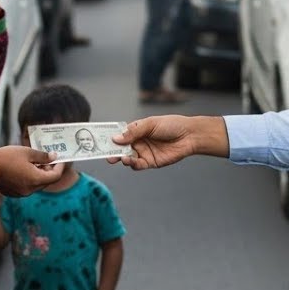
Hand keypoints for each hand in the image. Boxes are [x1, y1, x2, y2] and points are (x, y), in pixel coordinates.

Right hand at [0, 145, 61, 195]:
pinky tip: (25, 169)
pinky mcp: (13, 194)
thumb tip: (54, 157)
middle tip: (46, 160)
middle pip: (46, 182)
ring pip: (36, 185)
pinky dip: (30, 179)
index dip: (59, 168)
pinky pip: (27, 188)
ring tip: (34, 163)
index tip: (59, 160)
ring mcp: (21, 193)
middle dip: (49, 171)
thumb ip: (43, 156)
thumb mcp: (28, 152)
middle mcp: (30, 190)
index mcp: (35, 180)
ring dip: (39, 175)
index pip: (55, 177)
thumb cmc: (7, 157)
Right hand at [109, 115, 226, 169]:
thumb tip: (115, 138)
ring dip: (121, 158)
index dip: (109, 137)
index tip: (98, 140)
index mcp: (136, 130)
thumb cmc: (171, 125)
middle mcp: (137, 142)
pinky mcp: (150, 162)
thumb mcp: (150, 124)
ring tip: (120, 157)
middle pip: (120, 147)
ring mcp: (143, 152)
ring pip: (127, 157)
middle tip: (105, 154)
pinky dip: (131, 164)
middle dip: (112, 151)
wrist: (190, 136)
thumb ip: (133, 132)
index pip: (119, 133)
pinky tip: (129, 161)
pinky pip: (137, 165)